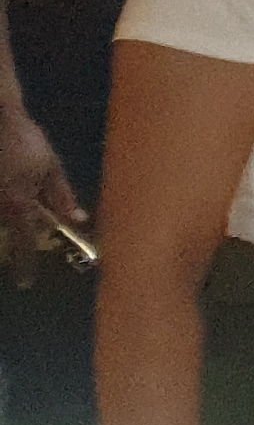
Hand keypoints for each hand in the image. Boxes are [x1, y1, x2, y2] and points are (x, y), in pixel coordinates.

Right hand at [1, 105, 86, 285]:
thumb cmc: (26, 141)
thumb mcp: (51, 166)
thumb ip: (61, 195)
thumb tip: (76, 219)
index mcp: (19, 203)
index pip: (26, 242)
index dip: (26, 265)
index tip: (25, 283)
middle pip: (12, 226)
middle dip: (24, 224)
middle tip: (30, 206)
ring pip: (5, 213)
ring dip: (14, 206)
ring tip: (19, 177)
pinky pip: (2, 203)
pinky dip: (9, 197)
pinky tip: (11, 176)